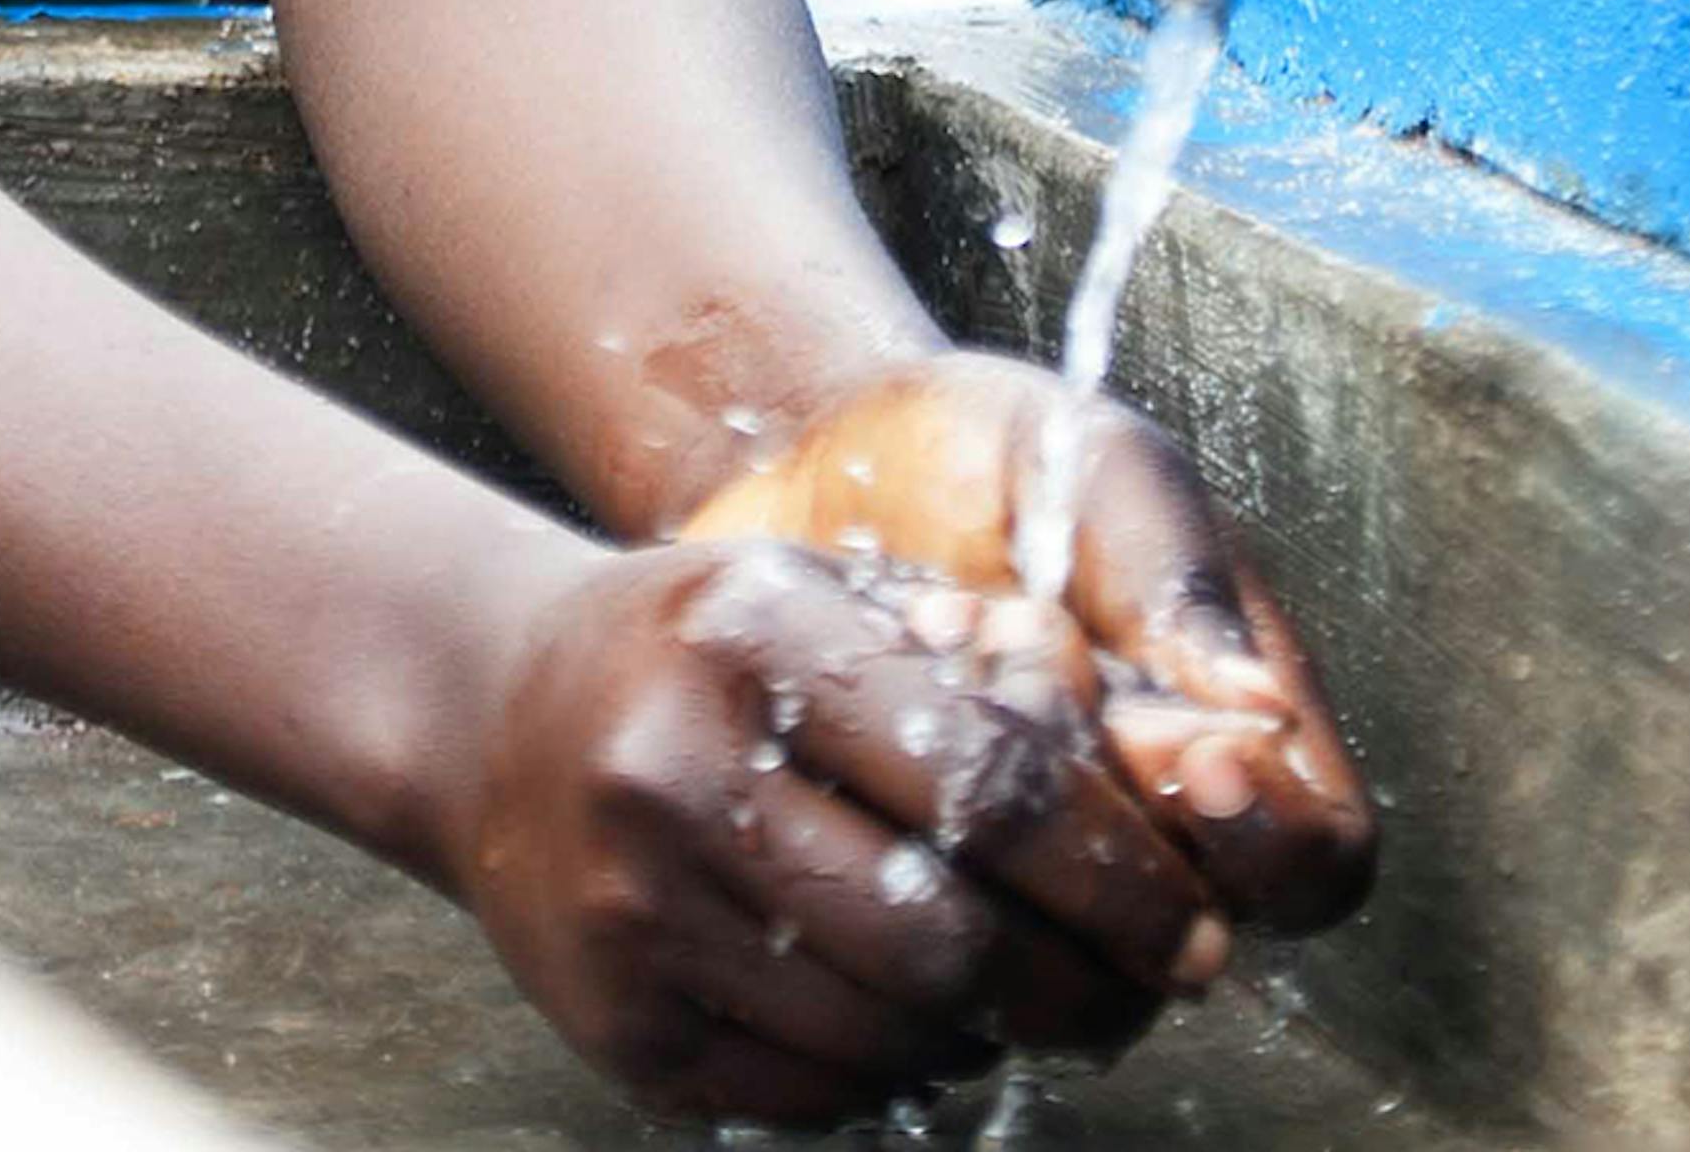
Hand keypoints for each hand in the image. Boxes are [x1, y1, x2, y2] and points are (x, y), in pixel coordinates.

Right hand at [430, 534, 1238, 1124]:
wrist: (493, 717)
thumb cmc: (709, 650)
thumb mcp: (827, 594)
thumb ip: (983, 662)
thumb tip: (1156, 790)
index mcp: (749, 639)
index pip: (989, 782)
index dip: (1122, 873)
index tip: (1196, 921)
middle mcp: (674, 776)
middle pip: (948, 941)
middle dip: (1086, 989)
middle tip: (1150, 993)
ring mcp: (634, 915)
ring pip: (888, 1036)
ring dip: (997, 1037)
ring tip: (1037, 1002)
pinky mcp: (618, 1028)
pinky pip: (812, 1095)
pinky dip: (899, 1076)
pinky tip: (926, 1025)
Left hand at [680, 354, 1380, 939]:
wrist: (818, 465)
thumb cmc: (987, 458)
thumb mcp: (1098, 471)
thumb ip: (1177, 581)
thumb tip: (1259, 713)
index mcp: (1242, 738)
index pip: (1315, 865)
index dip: (1273, 840)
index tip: (1198, 755)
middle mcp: (1149, 833)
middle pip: (1185, 928)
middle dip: (1110, 809)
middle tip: (1037, 664)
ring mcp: (1032, 873)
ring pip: (1055, 941)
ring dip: (999, 809)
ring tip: (942, 645)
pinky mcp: (921, 881)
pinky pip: (928, 923)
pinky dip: (898, 821)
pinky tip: (860, 696)